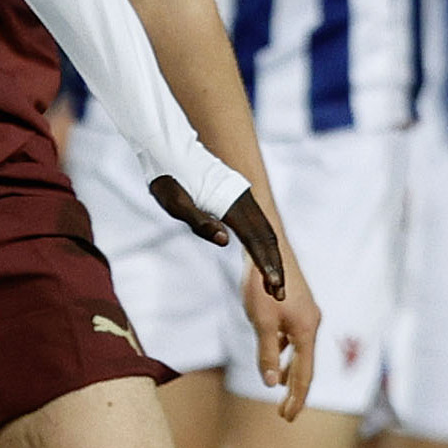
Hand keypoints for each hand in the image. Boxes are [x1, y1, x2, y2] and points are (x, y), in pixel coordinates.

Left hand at [152, 180, 282, 290]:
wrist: (168, 152)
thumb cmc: (168, 180)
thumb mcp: (175, 203)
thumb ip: (200, 222)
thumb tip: (225, 241)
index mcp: (229, 203)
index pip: (255, 239)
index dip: (265, 264)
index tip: (273, 285)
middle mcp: (243, 200)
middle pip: (267, 238)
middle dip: (274, 267)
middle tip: (280, 295)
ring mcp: (243, 200)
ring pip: (266, 232)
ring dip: (272, 259)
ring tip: (274, 287)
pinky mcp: (239, 202)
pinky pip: (258, 226)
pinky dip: (264, 247)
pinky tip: (264, 262)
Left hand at [241, 234, 318, 421]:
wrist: (267, 246)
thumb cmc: (263, 284)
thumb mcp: (261, 322)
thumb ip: (266, 353)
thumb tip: (270, 382)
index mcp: (307, 331)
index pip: (304, 375)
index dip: (296, 398)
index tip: (287, 418)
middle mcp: (312, 323)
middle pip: (305, 366)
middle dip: (294, 391)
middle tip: (284, 414)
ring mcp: (306, 313)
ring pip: (299, 350)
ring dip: (289, 370)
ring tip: (279, 386)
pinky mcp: (298, 305)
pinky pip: (294, 336)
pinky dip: (285, 350)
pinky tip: (274, 352)